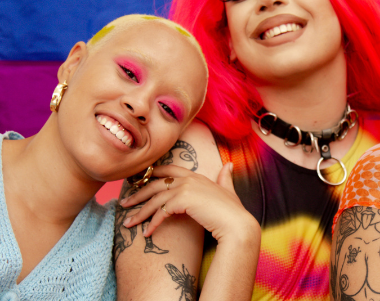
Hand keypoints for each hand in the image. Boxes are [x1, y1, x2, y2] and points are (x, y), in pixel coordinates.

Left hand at [121, 163, 259, 243]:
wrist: (236, 223)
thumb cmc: (233, 211)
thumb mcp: (228, 190)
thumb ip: (225, 178)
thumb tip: (228, 165)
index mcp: (196, 175)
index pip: (168, 170)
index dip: (152, 174)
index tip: (138, 182)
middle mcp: (189, 178)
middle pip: (155, 184)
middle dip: (138, 194)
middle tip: (124, 204)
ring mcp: (185, 188)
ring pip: (155, 199)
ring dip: (139, 212)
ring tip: (128, 223)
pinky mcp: (182, 200)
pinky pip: (161, 212)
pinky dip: (152, 223)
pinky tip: (147, 233)